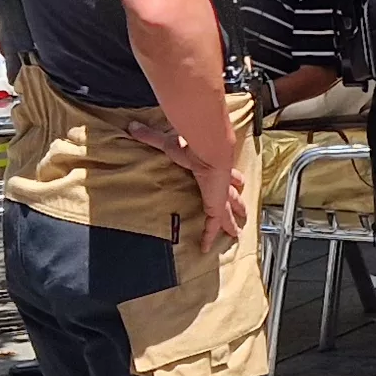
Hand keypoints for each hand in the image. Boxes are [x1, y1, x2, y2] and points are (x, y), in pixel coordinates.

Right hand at [126, 121, 255, 251]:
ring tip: (236, 233)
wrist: (210, 149)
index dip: (231, 178)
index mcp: (213, 166)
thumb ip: (151, 136)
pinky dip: (209, 236)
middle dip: (237, 203)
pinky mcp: (216, 206)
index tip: (236, 181)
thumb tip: (132, 127)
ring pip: (228, 211)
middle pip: (232, 195)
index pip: (225, 175)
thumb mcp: (169, 142)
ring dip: (232, 222)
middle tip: (242, 210)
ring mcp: (220, 195)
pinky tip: (206, 248)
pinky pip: (213, 225)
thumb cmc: (193, 144)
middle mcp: (220, 181)